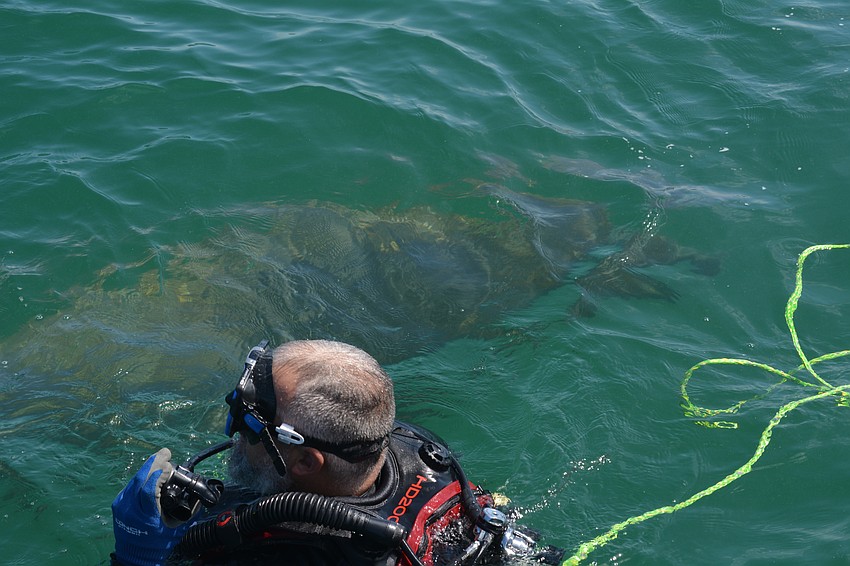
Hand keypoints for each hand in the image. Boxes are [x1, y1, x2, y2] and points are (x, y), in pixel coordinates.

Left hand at [112, 448, 195, 565]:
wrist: (135, 556)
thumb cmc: (159, 543)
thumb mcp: (176, 528)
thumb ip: (188, 511)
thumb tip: (198, 495)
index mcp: (146, 517)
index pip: (148, 489)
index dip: (158, 475)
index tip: (170, 467)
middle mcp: (131, 509)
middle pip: (140, 480)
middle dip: (154, 463)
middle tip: (166, 452)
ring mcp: (122, 506)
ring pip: (134, 479)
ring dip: (148, 467)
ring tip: (160, 457)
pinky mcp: (118, 504)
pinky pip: (131, 485)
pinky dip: (141, 475)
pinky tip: (150, 470)